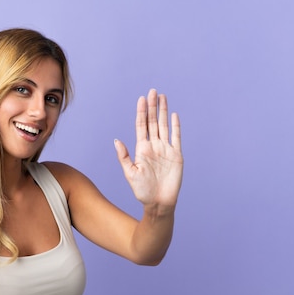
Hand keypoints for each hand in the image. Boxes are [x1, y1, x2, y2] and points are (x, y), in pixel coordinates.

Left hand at [114, 89, 182, 207]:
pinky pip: (177, 137)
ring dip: (163, 112)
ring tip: (162, 97)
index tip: (141, 99)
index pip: (141, 126)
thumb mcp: (130, 173)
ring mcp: (166, 150)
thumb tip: (116, 140)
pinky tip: (174, 115)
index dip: (142, 112)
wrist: (159, 203)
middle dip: (153, 106)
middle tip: (153, 91)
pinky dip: (176, 126)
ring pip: (164, 126)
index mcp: (142, 149)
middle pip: (153, 122)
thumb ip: (124, 156)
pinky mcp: (176, 155)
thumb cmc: (143, 191)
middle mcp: (154, 146)